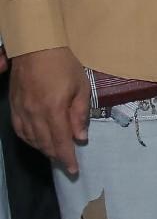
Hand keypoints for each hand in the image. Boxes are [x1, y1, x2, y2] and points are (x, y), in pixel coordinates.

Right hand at [9, 46, 90, 178]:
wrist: (36, 47)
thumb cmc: (64, 65)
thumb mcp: (81, 87)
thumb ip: (80, 114)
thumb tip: (79, 138)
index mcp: (53, 109)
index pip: (60, 141)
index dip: (66, 158)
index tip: (73, 171)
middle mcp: (33, 113)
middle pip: (44, 143)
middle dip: (56, 156)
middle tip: (66, 164)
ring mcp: (20, 110)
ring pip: (30, 138)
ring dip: (43, 149)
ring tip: (55, 153)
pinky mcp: (13, 105)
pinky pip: (19, 129)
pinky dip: (29, 139)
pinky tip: (37, 141)